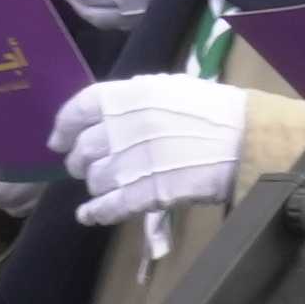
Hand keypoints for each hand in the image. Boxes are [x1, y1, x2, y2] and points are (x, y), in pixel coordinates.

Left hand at [53, 72, 251, 226]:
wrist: (246, 140)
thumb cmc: (215, 111)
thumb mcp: (171, 88)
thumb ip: (135, 98)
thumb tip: (106, 112)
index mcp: (130, 95)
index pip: (79, 108)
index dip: (64, 126)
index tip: (58, 140)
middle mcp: (125, 126)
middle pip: (82, 150)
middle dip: (79, 161)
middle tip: (83, 167)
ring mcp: (134, 162)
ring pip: (94, 180)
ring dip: (96, 185)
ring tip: (106, 186)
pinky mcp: (146, 193)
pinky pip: (107, 207)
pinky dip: (94, 212)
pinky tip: (89, 215)